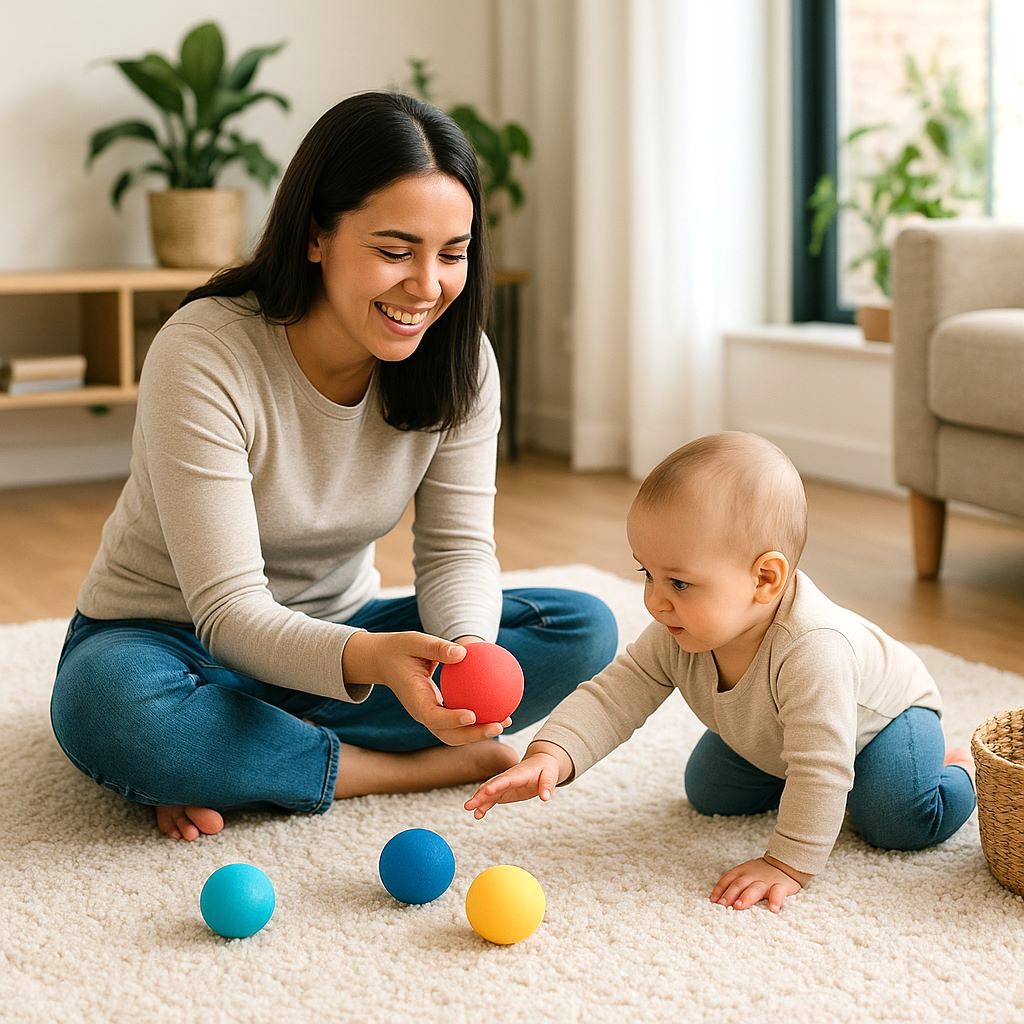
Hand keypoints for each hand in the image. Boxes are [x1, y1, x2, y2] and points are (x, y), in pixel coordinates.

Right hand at [342, 631, 510, 744]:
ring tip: (505, 720)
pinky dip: (478, 718)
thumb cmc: (400, 648)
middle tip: (498, 725)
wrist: (384, 660)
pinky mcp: (437, 711)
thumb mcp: (415, 641)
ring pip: (455, 733)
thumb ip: (437, 647)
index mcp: (414, 699)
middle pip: (449, 734)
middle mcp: (423, 713)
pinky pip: (458, 719)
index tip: (472, 715)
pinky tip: (499, 706)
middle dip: (474, 735)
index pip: (433, 716)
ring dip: (479, 732)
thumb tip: (464, 652)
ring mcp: (430, 715)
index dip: (452, 720)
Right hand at [463, 742, 571, 818]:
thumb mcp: (550, 775)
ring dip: (479, 801)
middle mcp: (507, 778)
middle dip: (480, 795)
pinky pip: (492, 799)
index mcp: (518, 774)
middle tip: (469, 805)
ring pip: (488, 792)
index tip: (486, 792)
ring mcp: (504, 785)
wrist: (541, 763)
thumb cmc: (546, 769)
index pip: (505, 779)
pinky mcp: (504, 791)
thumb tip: (545, 797)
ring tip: (469, 810)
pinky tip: (477, 814)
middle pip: (491, 786)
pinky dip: (484, 805)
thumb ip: (547, 785)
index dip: (496, 785)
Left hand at [709, 855, 810, 912]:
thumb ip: (735, 885)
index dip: (719, 889)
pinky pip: (778, 893)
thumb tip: (717, 901)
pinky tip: (772, 909)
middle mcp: (752, 876)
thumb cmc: (762, 873)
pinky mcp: (782, 886)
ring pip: (755, 888)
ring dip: (746, 897)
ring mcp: (766, 881)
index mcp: (742, 871)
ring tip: (739, 906)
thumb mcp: (747, 874)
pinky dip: (775, 900)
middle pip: (739, 884)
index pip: (728, 879)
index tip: (713, 901)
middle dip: (729, 894)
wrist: (786, 862)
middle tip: (722, 905)